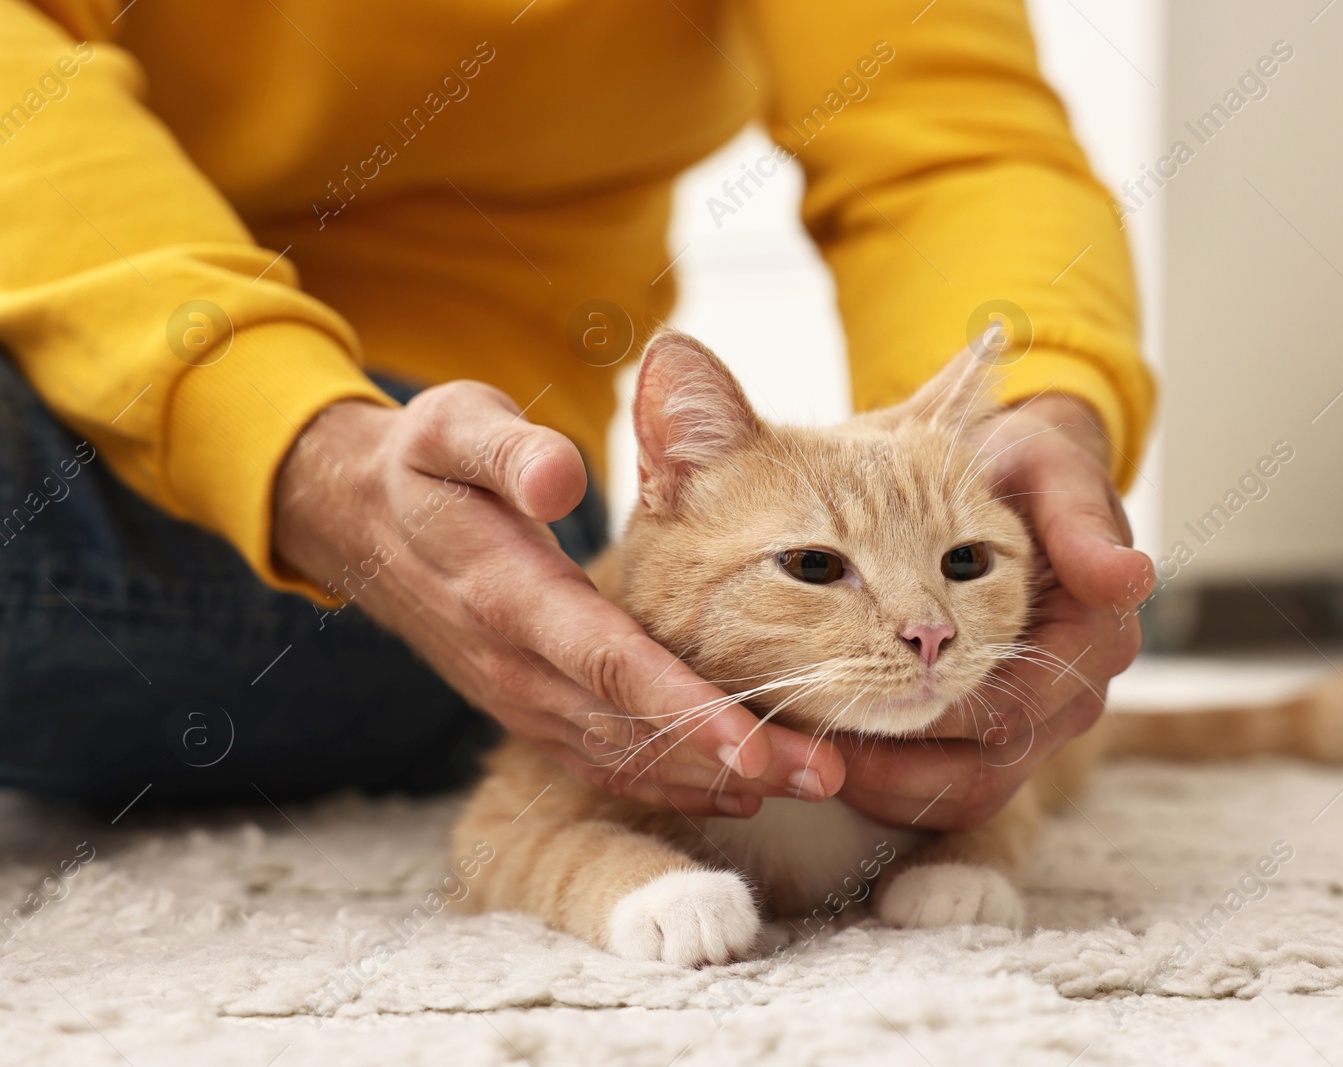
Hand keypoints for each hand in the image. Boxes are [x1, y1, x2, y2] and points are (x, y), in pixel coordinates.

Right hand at [272, 382, 844, 816]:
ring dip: (719, 777)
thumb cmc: (423, 464)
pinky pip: (605, 760)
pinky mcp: (529, 708)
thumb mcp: (451, 428)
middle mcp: (516, 663)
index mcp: (509, 594)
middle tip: (830, 774)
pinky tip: (741, 788)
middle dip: (733, 757)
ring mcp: (520, 697)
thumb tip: (559, 475)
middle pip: (636, 727)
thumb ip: (506, 449)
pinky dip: (672, 782)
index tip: (757, 744)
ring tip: (814, 782)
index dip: (685, 707)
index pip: (609, 662)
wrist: (356, 522)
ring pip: (627, 756)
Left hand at [836, 394, 1151, 830]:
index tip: (861, 700)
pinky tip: (836, 754)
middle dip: (898, 761)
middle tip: (814, 739)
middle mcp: (1070, 698)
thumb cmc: (1025, 467)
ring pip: (964, 792)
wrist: (1012, 474)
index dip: (939, 712)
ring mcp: (1033, 726)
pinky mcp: (995, 740)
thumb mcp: (1052, 469)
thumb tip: (1129, 579)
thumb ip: (1082, 520)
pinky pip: (947, 790)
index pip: (1017, 707)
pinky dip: (892, 784)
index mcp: (1093, 639)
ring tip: (815, 752)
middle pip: (986, 767)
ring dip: (888, 783)